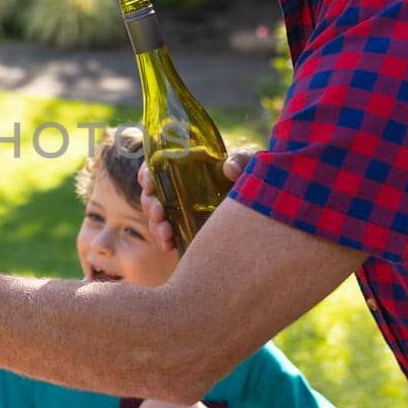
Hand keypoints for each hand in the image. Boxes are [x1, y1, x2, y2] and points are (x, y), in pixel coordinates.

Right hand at [138, 147, 257, 251]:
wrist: (261, 198)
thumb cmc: (250, 173)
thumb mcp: (247, 162)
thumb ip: (240, 160)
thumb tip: (228, 169)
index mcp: (184, 166)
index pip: (155, 166)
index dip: (146, 174)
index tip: (149, 183)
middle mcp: (177, 189)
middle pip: (151, 195)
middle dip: (150, 205)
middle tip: (159, 214)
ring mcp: (180, 210)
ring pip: (156, 218)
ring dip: (156, 226)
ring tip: (166, 235)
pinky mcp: (188, 228)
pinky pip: (169, 236)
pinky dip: (165, 241)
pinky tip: (169, 247)